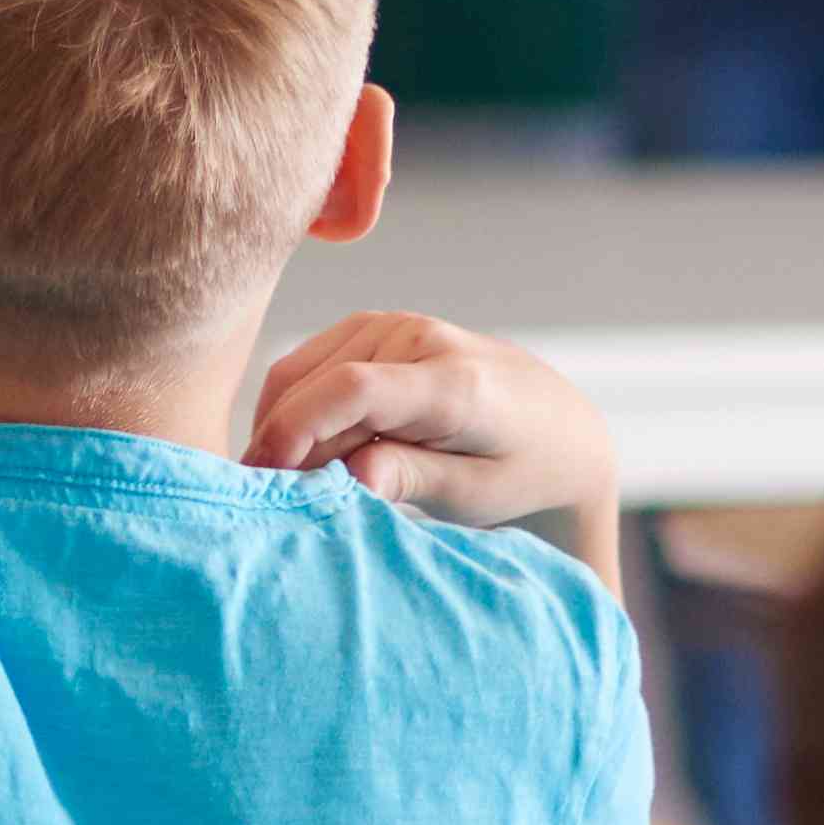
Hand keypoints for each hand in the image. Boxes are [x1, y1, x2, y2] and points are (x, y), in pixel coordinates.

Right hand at [246, 309, 616, 536]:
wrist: (560, 432)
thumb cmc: (521, 472)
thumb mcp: (475, 495)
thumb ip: (412, 480)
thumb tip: (351, 476)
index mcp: (453, 383)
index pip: (353, 389)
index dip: (297, 429)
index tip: (263, 476)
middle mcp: (421, 338)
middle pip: (318, 381)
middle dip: (281, 441)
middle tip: (273, 500)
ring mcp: (396, 324)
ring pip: (303, 370)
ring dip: (283, 424)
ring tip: (294, 479)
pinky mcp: (379, 327)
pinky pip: (313, 362)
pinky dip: (296, 404)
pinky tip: (306, 449)